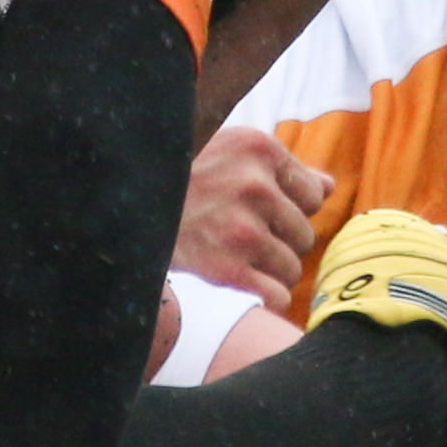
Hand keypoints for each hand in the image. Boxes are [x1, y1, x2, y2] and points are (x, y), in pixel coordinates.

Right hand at [176, 128, 331, 304]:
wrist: (118, 213)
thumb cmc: (178, 183)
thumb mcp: (227, 155)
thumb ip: (280, 169)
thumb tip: (328, 187)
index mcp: (256, 148)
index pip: (313, 195)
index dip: (286, 209)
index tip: (252, 210)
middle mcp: (254, 185)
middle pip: (304, 235)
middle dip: (277, 241)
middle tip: (234, 236)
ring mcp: (242, 230)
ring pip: (291, 268)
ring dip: (266, 271)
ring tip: (227, 258)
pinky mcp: (229, 271)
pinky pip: (275, 296)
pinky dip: (257, 298)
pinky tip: (230, 284)